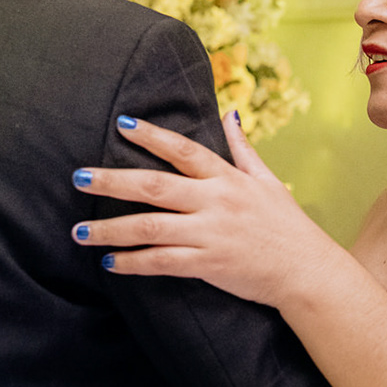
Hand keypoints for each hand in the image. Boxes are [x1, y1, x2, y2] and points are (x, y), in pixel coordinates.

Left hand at [70, 114, 342, 306]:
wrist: (307, 272)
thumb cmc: (287, 226)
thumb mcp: (268, 181)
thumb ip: (242, 149)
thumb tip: (230, 114)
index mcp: (228, 178)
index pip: (184, 150)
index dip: (152, 136)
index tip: (121, 124)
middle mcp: (215, 202)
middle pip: (154, 186)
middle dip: (112, 181)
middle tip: (78, 177)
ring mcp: (211, 234)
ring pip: (150, 228)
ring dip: (110, 229)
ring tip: (79, 231)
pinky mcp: (209, 265)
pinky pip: (162, 262)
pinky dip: (134, 263)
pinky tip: (110, 262)